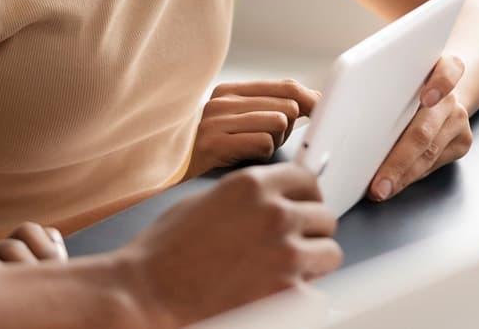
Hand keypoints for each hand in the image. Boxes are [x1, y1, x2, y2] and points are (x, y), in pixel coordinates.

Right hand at [123, 163, 341, 326]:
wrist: (149, 293)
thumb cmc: (164, 252)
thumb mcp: (204, 202)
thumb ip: (246, 197)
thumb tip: (272, 198)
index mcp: (251, 185)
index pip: (308, 180)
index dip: (305, 196)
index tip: (302, 207)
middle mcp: (273, 214)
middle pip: (324, 216)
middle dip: (309, 231)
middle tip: (288, 244)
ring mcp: (285, 254)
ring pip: (330, 253)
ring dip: (311, 262)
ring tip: (283, 271)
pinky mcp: (289, 293)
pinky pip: (318, 292)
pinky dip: (302, 296)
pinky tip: (276, 295)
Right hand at [185, 79, 320, 178]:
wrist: (176, 174)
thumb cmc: (220, 152)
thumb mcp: (246, 123)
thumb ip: (275, 107)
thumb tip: (318, 100)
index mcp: (230, 90)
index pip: (286, 86)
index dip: (311, 100)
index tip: (326, 112)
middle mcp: (221, 101)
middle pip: (287, 106)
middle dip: (286, 129)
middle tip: (267, 141)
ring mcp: (215, 120)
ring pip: (277, 122)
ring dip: (274, 142)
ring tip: (254, 150)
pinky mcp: (213, 143)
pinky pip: (263, 143)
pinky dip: (262, 154)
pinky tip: (245, 159)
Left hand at [370, 54, 470, 201]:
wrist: (437, 85)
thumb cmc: (401, 81)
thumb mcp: (392, 71)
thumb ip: (377, 81)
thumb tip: (327, 105)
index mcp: (438, 68)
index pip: (448, 70)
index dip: (439, 84)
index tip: (425, 98)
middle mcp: (452, 96)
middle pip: (427, 127)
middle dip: (399, 159)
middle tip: (378, 183)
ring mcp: (458, 120)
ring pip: (430, 153)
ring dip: (402, 175)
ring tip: (379, 189)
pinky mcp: (462, 141)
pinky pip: (434, 164)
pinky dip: (410, 175)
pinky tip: (392, 184)